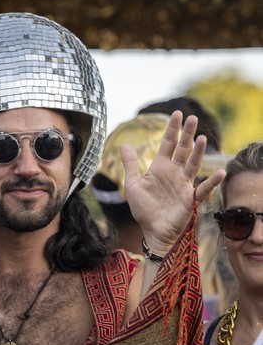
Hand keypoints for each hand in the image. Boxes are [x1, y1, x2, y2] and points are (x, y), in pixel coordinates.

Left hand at [120, 111, 225, 254]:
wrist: (152, 231)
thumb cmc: (144, 209)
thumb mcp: (133, 184)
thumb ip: (130, 164)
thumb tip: (123, 143)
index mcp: (160, 167)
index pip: (168, 144)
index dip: (172, 129)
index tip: (177, 113)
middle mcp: (174, 172)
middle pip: (183, 149)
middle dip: (187, 134)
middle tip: (192, 118)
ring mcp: (184, 184)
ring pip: (193, 164)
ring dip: (198, 152)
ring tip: (202, 138)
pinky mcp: (190, 198)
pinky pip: (203, 188)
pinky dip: (212, 181)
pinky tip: (220, 172)